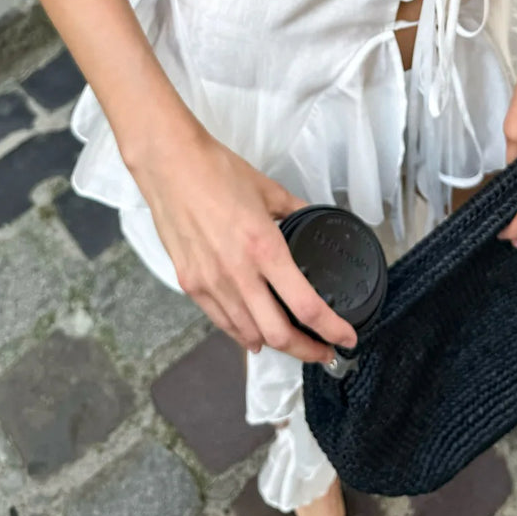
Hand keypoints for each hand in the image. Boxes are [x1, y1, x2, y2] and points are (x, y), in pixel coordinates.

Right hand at [127, 107, 358, 363]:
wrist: (169, 165)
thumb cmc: (217, 171)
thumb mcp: (267, 190)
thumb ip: (294, 211)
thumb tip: (309, 220)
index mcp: (265, 248)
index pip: (306, 305)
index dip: (331, 330)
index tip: (346, 339)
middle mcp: (239, 274)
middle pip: (279, 334)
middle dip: (307, 351)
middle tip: (323, 351)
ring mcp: (211, 283)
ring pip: (249, 335)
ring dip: (275, 345)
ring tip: (294, 344)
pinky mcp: (190, 284)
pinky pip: (221, 322)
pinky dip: (242, 334)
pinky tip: (254, 336)